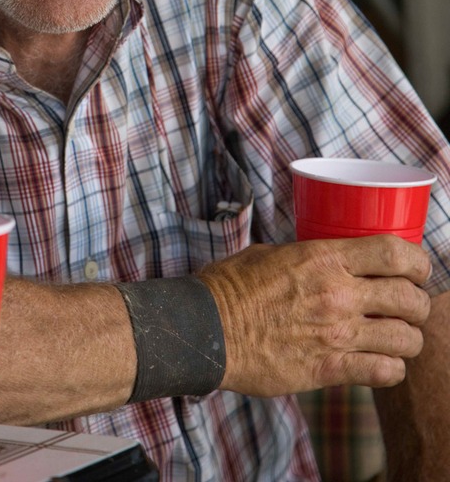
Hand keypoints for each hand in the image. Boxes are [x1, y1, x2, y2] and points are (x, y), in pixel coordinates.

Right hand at [197, 235, 431, 396]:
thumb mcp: (273, 253)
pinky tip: (381, 363)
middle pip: (410, 298)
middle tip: (410, 306)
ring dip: (408, 339)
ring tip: (398, 338)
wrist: (206, 328)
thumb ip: (309, 257)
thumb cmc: (231, 286)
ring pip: (405, 339)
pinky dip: (391, 369)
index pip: (394, 254)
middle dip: (418, 303)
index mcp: (324, 257)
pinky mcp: (328, 368)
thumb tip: (327, 259)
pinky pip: (384, 372)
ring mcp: (336, 334)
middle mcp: (337, 293)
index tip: (417, 269)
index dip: (417, 262)